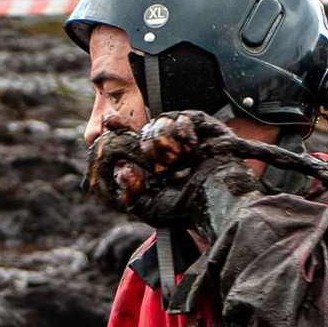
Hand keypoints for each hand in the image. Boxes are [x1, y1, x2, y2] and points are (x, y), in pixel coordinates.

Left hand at [85, 113, 246, 219]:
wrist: (217, 201)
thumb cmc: (186, 209)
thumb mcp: (148, 208)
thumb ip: (128, 193)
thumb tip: (123, 169)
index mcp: (156, 163)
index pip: (133, 139)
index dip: (120, 129)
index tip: (110, 123)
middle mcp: (169, 147)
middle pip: (146, 129)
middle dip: (149, 147)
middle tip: (162, 166)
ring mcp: (186, 136)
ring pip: (161, 121)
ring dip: (165, 141)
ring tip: (178, 159)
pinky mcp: (203, 126)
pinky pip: (182, 118)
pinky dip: (183, 133)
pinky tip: (192, 149)